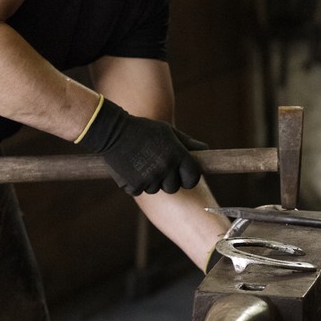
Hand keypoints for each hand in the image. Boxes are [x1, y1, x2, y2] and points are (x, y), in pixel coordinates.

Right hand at [77, 98, 206, 195]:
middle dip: (169, 180)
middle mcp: (166, 168)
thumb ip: (188, 143)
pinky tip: (131, 168)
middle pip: (174, 187)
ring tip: (142, 163)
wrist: (113, 132)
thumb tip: (206, 150)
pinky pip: (140, 190)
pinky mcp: (135, 186)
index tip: (183, 175)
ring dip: (151, 181)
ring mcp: (151, 178)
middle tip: (158, 166)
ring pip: (157, 189)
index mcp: (178, 155)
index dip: (189, 178)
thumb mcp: (168, 132)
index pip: (193, 178)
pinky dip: (136, 183)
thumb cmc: (144, 130)